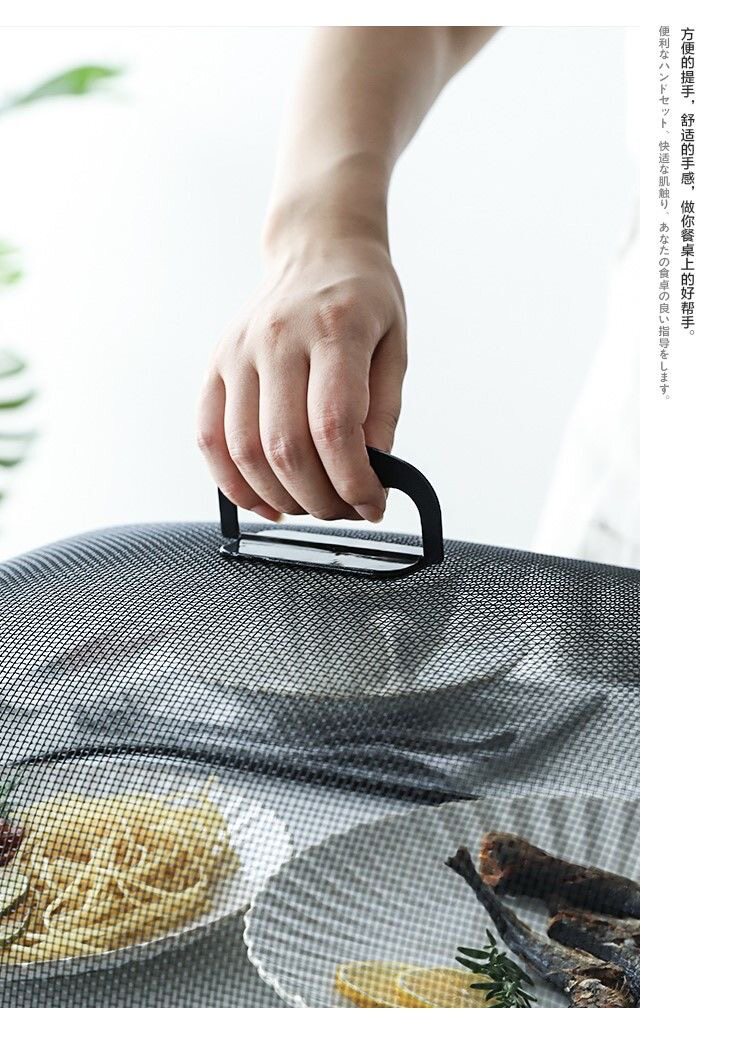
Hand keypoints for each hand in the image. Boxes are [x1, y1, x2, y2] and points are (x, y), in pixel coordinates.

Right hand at [198, 235, 405, 522]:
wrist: (317, 248)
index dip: (353, 481)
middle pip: (286, 447)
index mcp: (335, 328)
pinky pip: (209, 438)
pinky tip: (264, 501)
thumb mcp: (395, 347)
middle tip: (345, 510)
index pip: (334, 426)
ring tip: (310, 506)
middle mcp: (278, 338)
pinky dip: (233, 483)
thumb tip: (369, 474)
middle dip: (320, 498)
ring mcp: (238, 352)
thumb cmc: (363, 299)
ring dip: (279, 498)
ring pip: (244, 452)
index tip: (372, 505)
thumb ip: (383, 412)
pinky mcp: (215, 365)